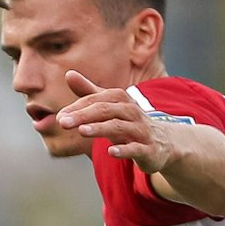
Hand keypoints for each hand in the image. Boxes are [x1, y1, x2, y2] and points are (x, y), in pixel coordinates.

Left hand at [56, 70, 177, 172]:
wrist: (164, 143)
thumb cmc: (130, 122)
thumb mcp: (110, 107)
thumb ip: (89, 92)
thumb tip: (68, 74)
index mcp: (121, 100)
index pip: (96, 100)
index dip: (77, 107)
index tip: (60, 117)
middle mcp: (131, 112)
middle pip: (106, 110)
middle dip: (83, 115)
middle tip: (63, 122)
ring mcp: (141, 130)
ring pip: (120, 127)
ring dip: (100, 128)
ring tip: (82, 131)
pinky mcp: (149, 149)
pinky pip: (136, 148)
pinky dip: (124, 149)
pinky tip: (111, 151)